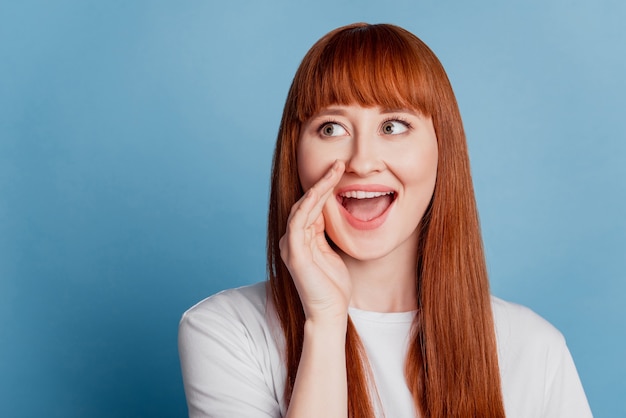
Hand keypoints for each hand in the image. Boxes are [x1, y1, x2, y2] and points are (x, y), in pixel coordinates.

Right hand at [279, 160, 349, 322]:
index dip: (323, 186)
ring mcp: (290, 246)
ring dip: (318, 188)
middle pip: (305, 203)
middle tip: (338, 163)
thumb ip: (327, 233)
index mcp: (301, 238)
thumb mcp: (332, 251)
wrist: (330, 313)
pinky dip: (308, 206)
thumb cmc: (333, 286)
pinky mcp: (293, 254)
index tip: (339, 169)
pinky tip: (320, 192)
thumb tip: (332, 211)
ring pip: (302, 208)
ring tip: (334, 171)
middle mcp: (292, 239)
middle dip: (322, 181)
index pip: (311, 206)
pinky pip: (299, 223)